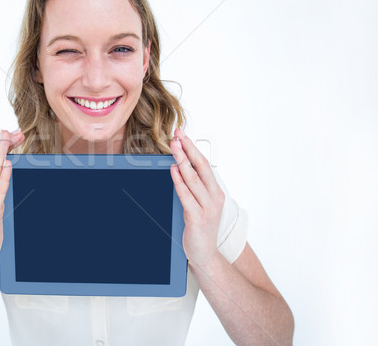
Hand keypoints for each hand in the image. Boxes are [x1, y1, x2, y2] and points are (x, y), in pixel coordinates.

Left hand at [170, 127, 224, 267]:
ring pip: (193, 178)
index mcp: (215, 192)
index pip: (204, 164)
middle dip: (188, 148)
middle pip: (200, 167)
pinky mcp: (197, 217)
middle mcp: (214, 197)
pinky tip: (173, 170)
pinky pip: (187, 195)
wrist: (205, 255)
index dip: (193, 148)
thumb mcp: (199, 205)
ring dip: (183, 160)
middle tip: (178, 134)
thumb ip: (192, 187)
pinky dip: (179, 181)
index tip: (183, 134)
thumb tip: (178, 166)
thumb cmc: (200, 229)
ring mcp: (207, 208)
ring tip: (174, 146)